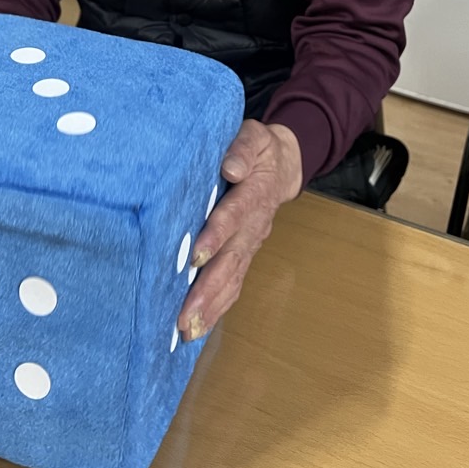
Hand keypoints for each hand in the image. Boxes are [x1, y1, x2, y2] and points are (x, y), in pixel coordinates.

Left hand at [178, 120, 301, 341]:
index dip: (217, 236)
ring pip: (233, 278)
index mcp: (254, 194)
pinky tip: (198, 329)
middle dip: (208, 288)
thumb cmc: (259, 149)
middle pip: (232, 260)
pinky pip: (234, 284)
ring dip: (211, 306)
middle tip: (185, 314)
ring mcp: (250, 244)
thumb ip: (242, 148)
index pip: (233, 216)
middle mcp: (253, 225)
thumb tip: (231, 168)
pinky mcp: (245, 255)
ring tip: (187, 330)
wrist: (282, 165)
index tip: (197, 257)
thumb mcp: (254, 137)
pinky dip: (218, 308)